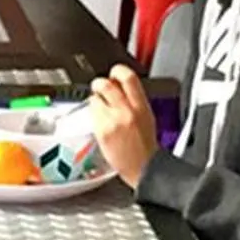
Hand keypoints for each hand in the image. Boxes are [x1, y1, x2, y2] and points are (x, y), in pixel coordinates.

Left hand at [87, 65, 159, 185]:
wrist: (144, 168)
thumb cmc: (146, 147)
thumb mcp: (147, 117)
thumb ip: (134, 101)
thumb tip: (120, 88)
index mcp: (141, 106)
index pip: (127, 77)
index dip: (118, 70)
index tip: (115, 73)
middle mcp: (126, 111)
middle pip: (106, 84)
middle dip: (100, 84)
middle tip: (100, 88)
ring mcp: (112, 121)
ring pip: (95, 99)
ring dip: (95, 101)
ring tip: (100, 109)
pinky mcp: (102, 131)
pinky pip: (92, 115)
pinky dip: (93, 116)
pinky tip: (99, 122)